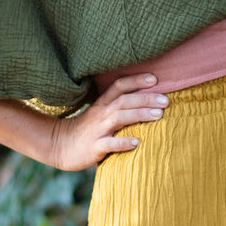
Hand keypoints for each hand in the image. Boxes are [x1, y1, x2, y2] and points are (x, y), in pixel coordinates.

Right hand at [44, 74, 170, 170]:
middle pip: (124, 100)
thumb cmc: (86, 129)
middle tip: (166, 100)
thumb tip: (147, 100)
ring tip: (158, 115)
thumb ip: (119, 106)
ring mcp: (97, 130)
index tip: (155, 79)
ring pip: (119, 118)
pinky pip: (109, 144)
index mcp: (103, 104)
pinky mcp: (94, 147)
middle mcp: (101, 114)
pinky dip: (123, 142)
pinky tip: (136, 142)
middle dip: (145, 98)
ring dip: (139, 114)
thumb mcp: (100, 113)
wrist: (59, 145)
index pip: (119, 86)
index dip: (136, 80)